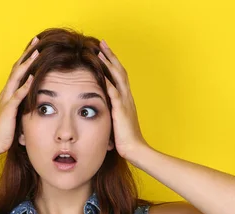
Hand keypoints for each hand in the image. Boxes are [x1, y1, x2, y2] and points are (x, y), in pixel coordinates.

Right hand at [0, 36, 39, 154]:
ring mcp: (6, 100)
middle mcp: (6, 93)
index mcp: (8, 94)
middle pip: (17, 68)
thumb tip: (33, 101)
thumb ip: (22, 106)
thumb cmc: (4, 132)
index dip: (26, 59)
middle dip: (27, 54)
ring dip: (27, 64)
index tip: (36, 47)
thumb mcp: (16, 115)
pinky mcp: (8, 110)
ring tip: (37, 52)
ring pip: (17, 77)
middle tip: (37, 41)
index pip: (18, 72)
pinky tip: (32, 78)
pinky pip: (17, 95)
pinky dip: (24, 86)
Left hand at [97, 40, 148, 159]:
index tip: (103, 51)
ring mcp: (125, 103)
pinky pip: (115, 92)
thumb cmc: (125, 139)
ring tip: (99, 51)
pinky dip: (108, 81)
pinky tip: (101, 73)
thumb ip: (110, 113)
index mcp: (126, 100)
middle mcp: (127, 97)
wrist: (135, 149)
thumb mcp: (115, 122)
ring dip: (109, 63)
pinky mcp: (121, 111)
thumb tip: (98, 110)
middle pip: (120, 71)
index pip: (119, 76)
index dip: (112, 63)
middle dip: (110, 56)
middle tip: (102, 43)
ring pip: (118, 77)